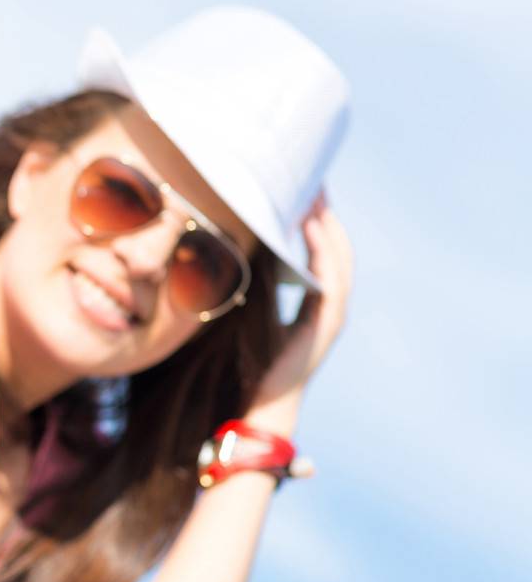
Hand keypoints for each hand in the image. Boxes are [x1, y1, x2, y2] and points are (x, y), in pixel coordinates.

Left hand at [246, 196, 352, 432]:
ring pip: (339, 256)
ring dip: (327, 223)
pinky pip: (332, 276)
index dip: (316, 220)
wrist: (265, 401)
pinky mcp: (328, 321)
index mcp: (317, 300)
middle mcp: (331, 303)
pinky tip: (311, 226)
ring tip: (314, 194)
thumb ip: (261, 288)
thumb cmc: (257, 362)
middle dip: (325, 212)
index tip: (303, 190)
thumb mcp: (258, 314)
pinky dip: (323, 249)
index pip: (323, 250)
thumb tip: (243, 256)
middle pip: (336, 245)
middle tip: (312, 180)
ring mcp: (334, 312)